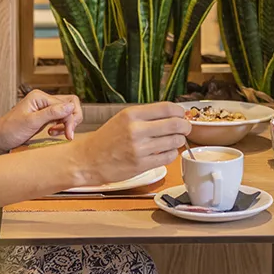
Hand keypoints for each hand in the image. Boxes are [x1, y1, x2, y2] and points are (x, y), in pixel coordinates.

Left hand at [0, 90, 82, 151]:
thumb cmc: (9, 130)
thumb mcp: (31, 122)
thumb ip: (52, 113)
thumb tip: (71, 107)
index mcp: (40, 97)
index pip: (66, 105)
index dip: (70, 120)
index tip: (68, 135)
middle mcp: (44, 99)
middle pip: (70, 104)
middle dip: (72, 119)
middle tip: (67, 134)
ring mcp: (44, 107)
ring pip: (67, 111)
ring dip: (66, 123)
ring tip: (55, 133)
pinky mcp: (44, 116)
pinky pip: (60, 118)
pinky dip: (61, 126)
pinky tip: (52, 132)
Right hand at [76, 102, 190, 185]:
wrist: (88, 160)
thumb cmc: (107, 139)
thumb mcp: (124, 118)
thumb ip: (147, 115)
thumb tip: (173, 114)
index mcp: (132, 114)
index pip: (167, 108)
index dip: (180, 111)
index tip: (181, 114)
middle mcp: (136, 130)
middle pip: (175, 124)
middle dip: (185, 126)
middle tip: (185, 128)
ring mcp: (139, 148)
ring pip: (174, 141)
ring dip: (179, 140)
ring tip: (174, 140)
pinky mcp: (141, 165)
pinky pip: (168, 157)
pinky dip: (171, 154)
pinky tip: (165, 151)